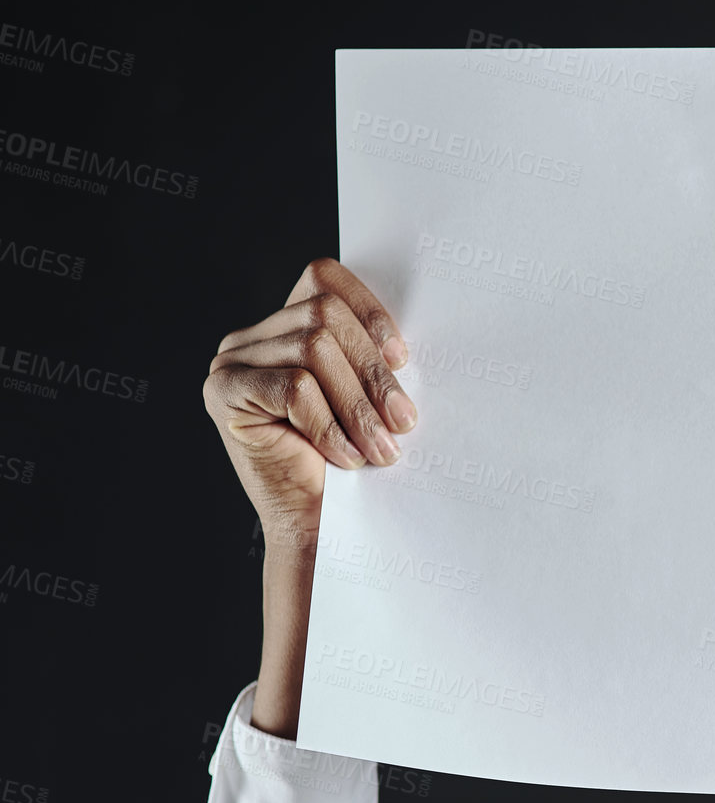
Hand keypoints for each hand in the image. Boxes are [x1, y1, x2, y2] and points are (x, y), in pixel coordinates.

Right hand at [203, 259, 416, 549]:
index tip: (402, 358)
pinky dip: (328, 424)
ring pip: (314, 350)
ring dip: (358, 405)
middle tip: (403, 422)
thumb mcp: (366, 394)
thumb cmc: (349, 459)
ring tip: (380, 448)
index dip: (367, 309)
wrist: (317, 524)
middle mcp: (251, 337)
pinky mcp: (224, 392)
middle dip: (373, 372)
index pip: (323, 277)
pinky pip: (295, 388)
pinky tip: (344, 456)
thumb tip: (403, 338)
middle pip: (324, 315)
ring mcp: (232, 362)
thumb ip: (369, 353)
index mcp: (285, 324)